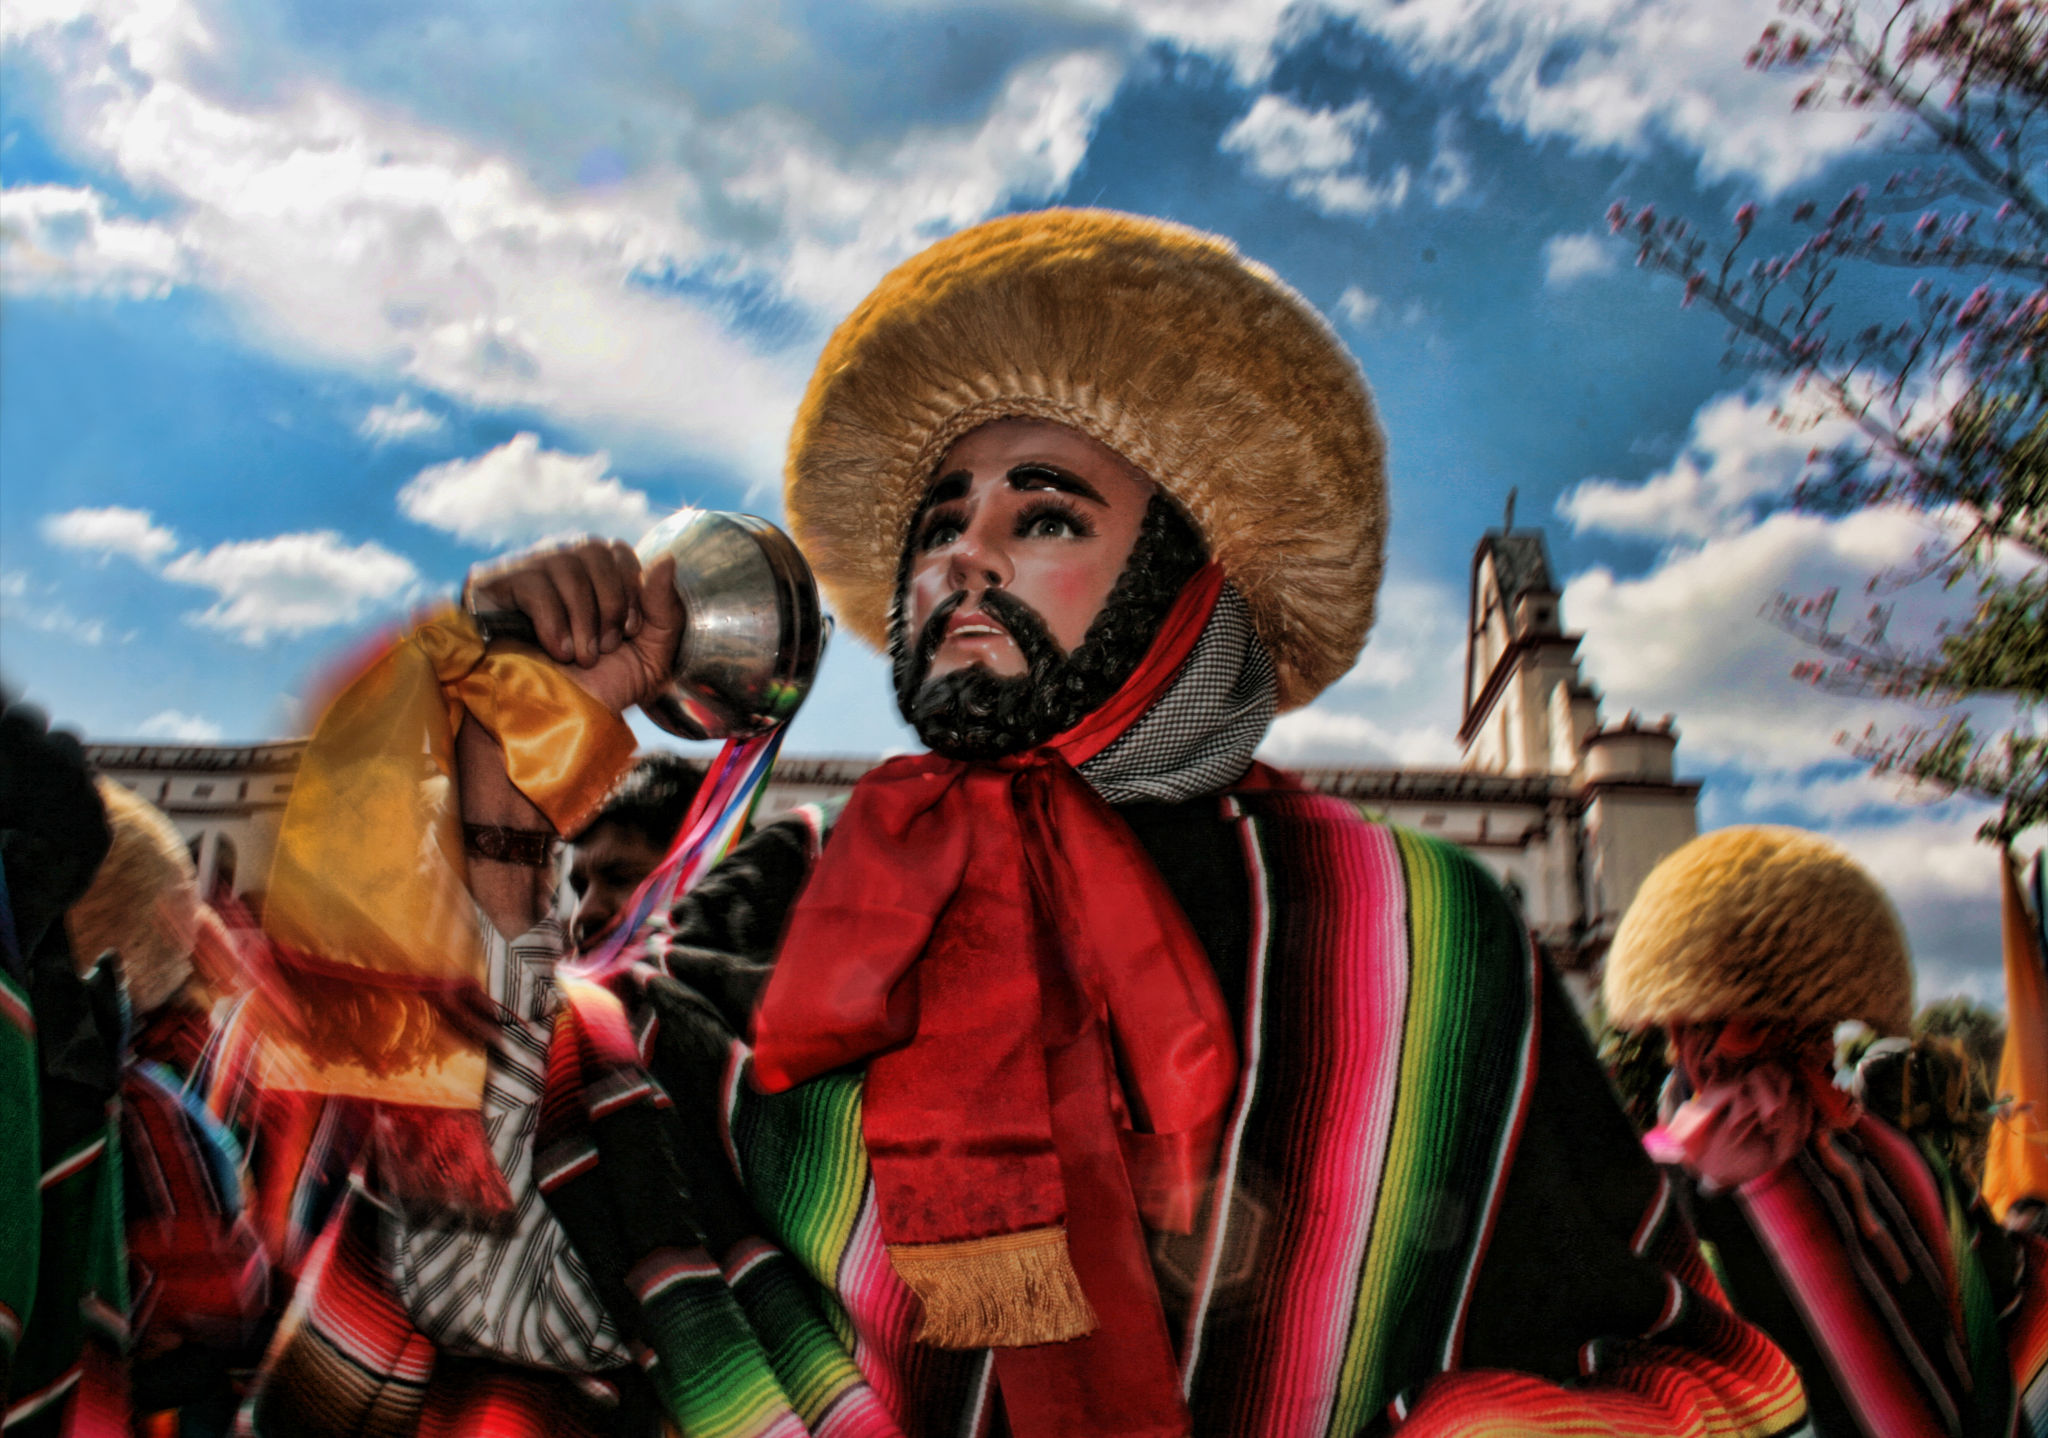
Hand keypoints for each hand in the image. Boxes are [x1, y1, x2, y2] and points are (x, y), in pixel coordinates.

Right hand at [464, 537, 684, 714]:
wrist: (549, 724)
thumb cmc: (598, 691)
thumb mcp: (650, 655)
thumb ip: (665, 608)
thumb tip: (668, 558)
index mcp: (594, 577)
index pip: (618, 551)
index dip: (631, 588)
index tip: (630, 632)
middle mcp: (558, 566)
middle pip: (595, 550)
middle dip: (611, 603)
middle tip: (606, 647)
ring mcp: (524, 574)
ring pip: (565, 564)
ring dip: (583, 618)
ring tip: (581, 657)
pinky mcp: (494, 589)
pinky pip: (533, 583)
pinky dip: (553, 621)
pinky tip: (558, 652)